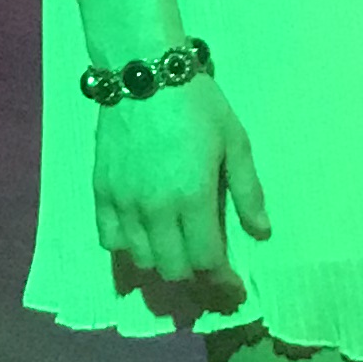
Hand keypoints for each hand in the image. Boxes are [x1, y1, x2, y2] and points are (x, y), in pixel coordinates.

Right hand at [94, 80, 269, 310]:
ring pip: (140, 260)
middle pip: (172, 270)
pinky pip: (108, 239)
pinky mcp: (101, 192)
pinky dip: (127, 248)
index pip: (206, 262)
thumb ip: (247, 192)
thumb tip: (261, 233)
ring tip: (177, 251)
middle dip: (195, 278)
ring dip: (163, 264)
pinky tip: (142, 238)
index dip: (222, 283)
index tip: (234, 289)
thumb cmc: (198, 104)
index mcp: (192, 198)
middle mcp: (154, 209)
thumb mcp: (235, 143)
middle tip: (208, 270)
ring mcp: (123, 202)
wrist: (144, 72)